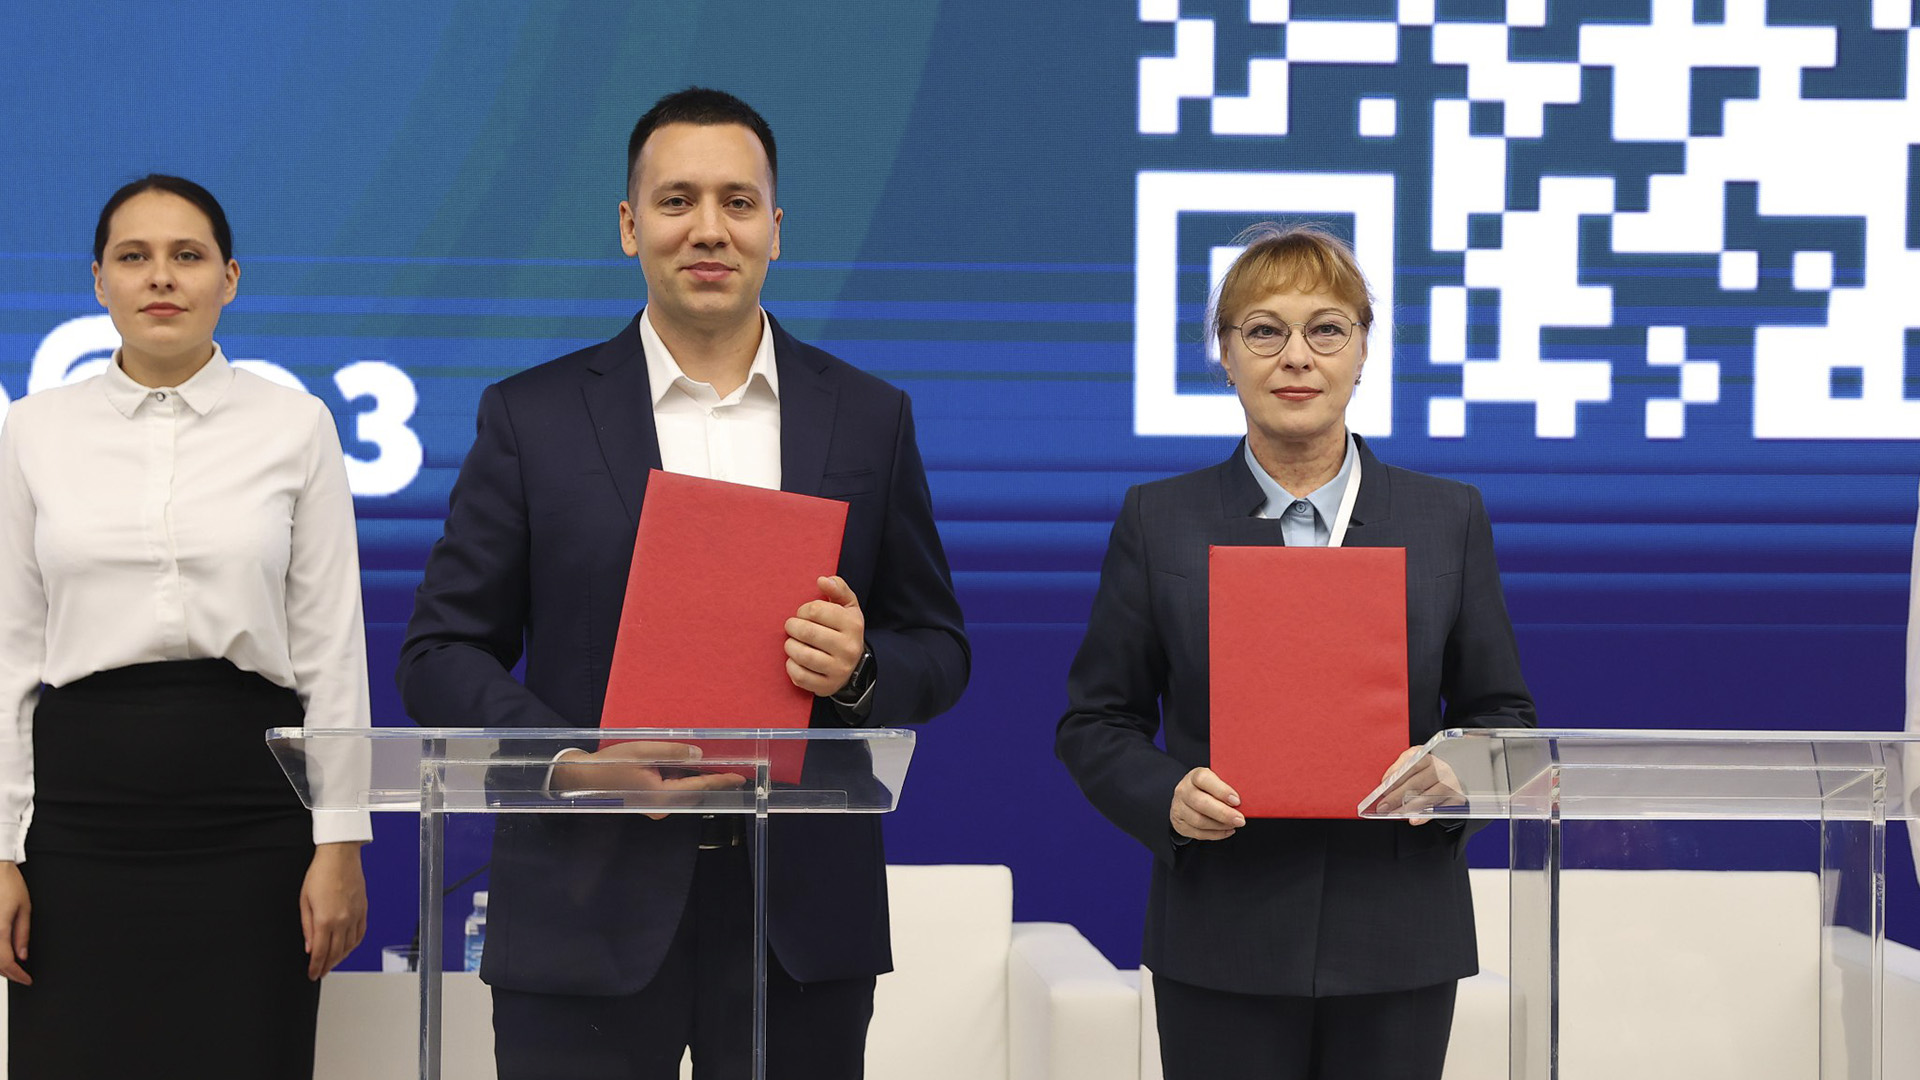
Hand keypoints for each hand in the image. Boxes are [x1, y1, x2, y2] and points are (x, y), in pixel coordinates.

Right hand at [0, 861, 28, 984]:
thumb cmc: (8, 884)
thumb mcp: (24, 908)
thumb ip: (22, 935)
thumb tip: (22, 956)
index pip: (6, 963)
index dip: (17, 975)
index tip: (26, 979)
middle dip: (7, 973)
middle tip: (21, 975)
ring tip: (11, 967)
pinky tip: (0, 954)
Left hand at [301, 842, 366, 979]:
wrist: (339, 856)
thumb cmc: (320, 873)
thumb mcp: (304, 901)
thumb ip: (307, 927)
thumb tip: (309, 947)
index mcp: (325, 919)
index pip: (320, 952)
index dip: (315, 967)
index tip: (312, 974)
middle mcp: (342, 920)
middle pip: (335, 953)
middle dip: (327, 966)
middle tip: (320, 972)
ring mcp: (355, 916)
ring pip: (349, 946)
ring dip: (340, 958)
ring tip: (332, 963)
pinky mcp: (363, 910)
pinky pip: (360, 934)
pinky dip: (354, 945)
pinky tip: (348, 948)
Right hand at [552, 741, 746, 819]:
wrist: (582, 779)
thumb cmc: (610, 764)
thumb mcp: (643, 751)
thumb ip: (673, 753)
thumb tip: (698, 756)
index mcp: (662, 796)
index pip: (699, 787)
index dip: (721, 780)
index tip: (739, 777)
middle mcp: (661, 807)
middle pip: (692, 791)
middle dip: (709, 778)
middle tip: (726, 765)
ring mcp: (654, 807)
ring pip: (681, 791)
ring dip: (692, 777)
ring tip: (702, 762)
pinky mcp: (648, 803)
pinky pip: (670, 791)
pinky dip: (678, 779)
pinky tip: (678, 766)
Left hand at [785, 576, 865, 696]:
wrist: (855, 665)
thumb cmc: (843, 629)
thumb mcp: (847, 607)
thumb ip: (838, 589)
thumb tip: (822, 580)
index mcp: (853, 625)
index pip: (816, 610)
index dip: (803, 609)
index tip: (804, 614)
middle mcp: (849, 648)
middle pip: (808, 632)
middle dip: (793, 627)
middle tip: (791, 627)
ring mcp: (839, 670)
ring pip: (803, 655)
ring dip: (790, 646)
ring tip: (791, 642)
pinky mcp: (827, 686)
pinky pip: (800, 676)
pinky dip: (791, 666)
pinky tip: (794, 660)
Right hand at [1170, 767, 1244, 840]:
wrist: (1186, 798)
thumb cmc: (1208, 788)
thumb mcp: (1215, 781)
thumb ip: (1227, 786)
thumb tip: (1249, 797)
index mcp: (1194, 776)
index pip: (1204, 779)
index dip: (1221, 791)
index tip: (1237, 801)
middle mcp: (1183, 791)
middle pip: (1201, 803)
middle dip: (1224, 813)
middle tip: (1240, 819)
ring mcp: (1179, 808)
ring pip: (1199, 821)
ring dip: (1220, 825)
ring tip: (1234, 825)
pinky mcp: (1180, 824)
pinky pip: (1198, 833)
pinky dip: (1216, 834)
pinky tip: (1227, 831)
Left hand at [1373, 746, 1462, 825]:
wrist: (1457, 771)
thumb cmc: (1430, 766)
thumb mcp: (1416, 758)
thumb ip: (1400, 766)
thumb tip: (1386, 780)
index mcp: (1430, 757)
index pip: (1411, 767)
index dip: (1396, 779)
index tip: (1383, 790)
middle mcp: (1442, 769)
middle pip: (1416, 784)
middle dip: (1397, 797)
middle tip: (1383, 807)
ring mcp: (1451, 784)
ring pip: (1427, 797)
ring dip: (1409, 807)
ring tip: (1395, 814)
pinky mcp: (1456, 798)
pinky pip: (1439, 809)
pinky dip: (1425, 815)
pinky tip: (1414, 819)